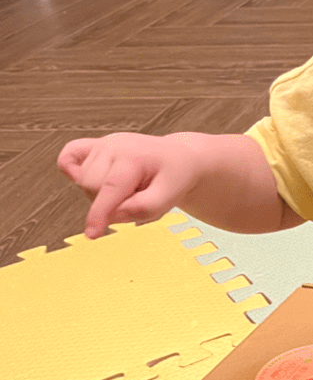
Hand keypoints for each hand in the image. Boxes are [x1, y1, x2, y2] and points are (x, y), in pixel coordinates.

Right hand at [57, 133, 202, 238]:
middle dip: (111, 202)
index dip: (100, 214)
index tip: (92, 234)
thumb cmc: (173, 177)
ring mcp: (103, 145)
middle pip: (92, 188)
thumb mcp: (169, 197)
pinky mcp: (93, 146)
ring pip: (82, 182)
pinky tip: (83, 175)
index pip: (111, 188)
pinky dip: (70, 169)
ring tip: (127, 186)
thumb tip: (113, 214)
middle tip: (136, 195)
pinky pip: (68, 157)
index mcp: (135, 157)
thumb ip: (144, 208)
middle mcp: (115, 146)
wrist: (178, 158)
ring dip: (101, 193)